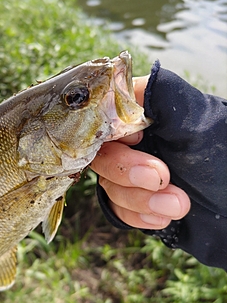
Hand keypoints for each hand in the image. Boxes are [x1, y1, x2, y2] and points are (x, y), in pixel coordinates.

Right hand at [90, 76, 190, 229]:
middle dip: (128, 170)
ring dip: (139, 199)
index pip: (106, 113)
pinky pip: (116, 209)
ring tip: (179, 205)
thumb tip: (125, 83)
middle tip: (162, 179)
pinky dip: (136, 216)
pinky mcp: (135, 201)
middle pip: (102, 152)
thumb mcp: (200, 122)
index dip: (112, 130)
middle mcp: (136, 140)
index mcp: (148, 113)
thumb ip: (162, 97)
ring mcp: (133, 172)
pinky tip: (163, 219)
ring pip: (108, 184)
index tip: (137, 140)